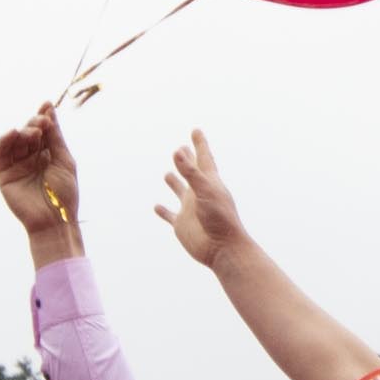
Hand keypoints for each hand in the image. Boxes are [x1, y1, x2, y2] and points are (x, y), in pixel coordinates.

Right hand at [0, 113, 82, 242]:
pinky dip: (4, 141)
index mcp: (48, 156)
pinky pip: (1, 154)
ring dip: (22, 132)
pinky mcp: (4, 176)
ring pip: (15, 142)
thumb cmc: (64, 193)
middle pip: (29, 134)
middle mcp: (31, 159)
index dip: (44, 117)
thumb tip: (49, 111)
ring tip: (32, 132)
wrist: (55, 219)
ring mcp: (17, 167)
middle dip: (34, 125)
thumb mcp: (64, 160)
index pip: (43, 132)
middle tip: (41, 124)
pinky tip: (12, 134)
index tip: (47, 103)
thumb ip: (55, 137)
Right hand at [153, 134, 249, 272]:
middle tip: (182, 148)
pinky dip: (162, 211)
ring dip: (174, 182)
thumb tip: (177, 151)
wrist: (222, 248)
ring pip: (180, 191)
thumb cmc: (220, 218)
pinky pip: (169, 215)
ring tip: (168, 174)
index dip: (199, 144)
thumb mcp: (205, 190)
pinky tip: (157, 206)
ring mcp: (190, 209)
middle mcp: (199, 193)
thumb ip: (190, 172)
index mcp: (209, 182)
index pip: (204, 158)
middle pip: (191, 172)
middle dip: (187, 159)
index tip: (196, 130)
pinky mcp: (182, 224)